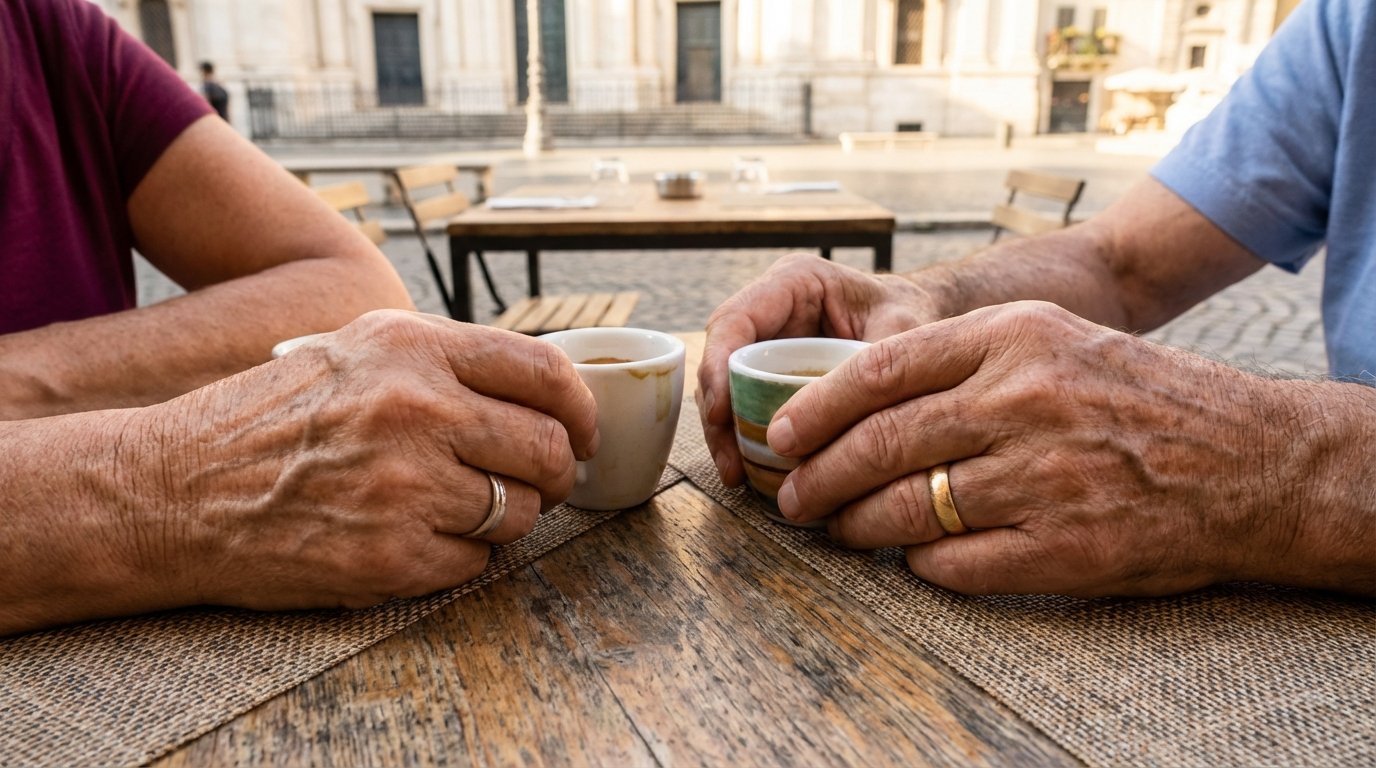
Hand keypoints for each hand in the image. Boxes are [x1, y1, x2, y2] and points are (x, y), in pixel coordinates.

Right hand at [129, 310, 598, 610]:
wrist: (175, 487)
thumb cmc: (269, 420)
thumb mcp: (355, 351)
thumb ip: (444, 360)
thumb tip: (538, 387)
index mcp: (412, 346)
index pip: (545, 371)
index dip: (580, 409)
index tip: (582, 432)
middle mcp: (417, 408)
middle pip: (548, 449)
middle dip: (556, 473)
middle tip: (537, 482)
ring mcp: (406, 484)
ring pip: (518, 511)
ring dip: (502, 516)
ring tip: (453, 506)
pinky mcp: (391, 554)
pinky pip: (473, 561)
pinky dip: (456, 557)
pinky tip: (412, 537)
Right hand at [698, 253, 936, 485]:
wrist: (919, 321)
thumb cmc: (909, 314)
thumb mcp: (902, 329)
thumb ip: (879, 361)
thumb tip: (853, 415)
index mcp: (793, 282)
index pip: (736, 319)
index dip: (717, 365)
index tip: (721, 412)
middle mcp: (770, 310)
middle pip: (721, 359)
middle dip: (717, 412)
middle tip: (729, 459)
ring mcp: (766, 343)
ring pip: (726, 387)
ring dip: (725, 432)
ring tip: (736, 474)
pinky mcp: (770, 373)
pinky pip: (744, 404)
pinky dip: (743, 438)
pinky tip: (749, 472)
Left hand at [767, 301, 1313, 596]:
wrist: (1249, 460)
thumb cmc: (1140, 396)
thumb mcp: (1057, 338)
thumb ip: (966, 355)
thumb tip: (860, 398)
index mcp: (1014, 337)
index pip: (880, 370)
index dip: (816, 408)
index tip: (782, 434)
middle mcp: (1022, 400)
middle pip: (881, 444)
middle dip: (819, 476)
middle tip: (793, 498)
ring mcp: (1042, 477)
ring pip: (906, 509)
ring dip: (857, 526)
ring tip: (838, 530)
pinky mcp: (1063, 548)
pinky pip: (955, 563)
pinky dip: (920, 565)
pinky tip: (914, 559)